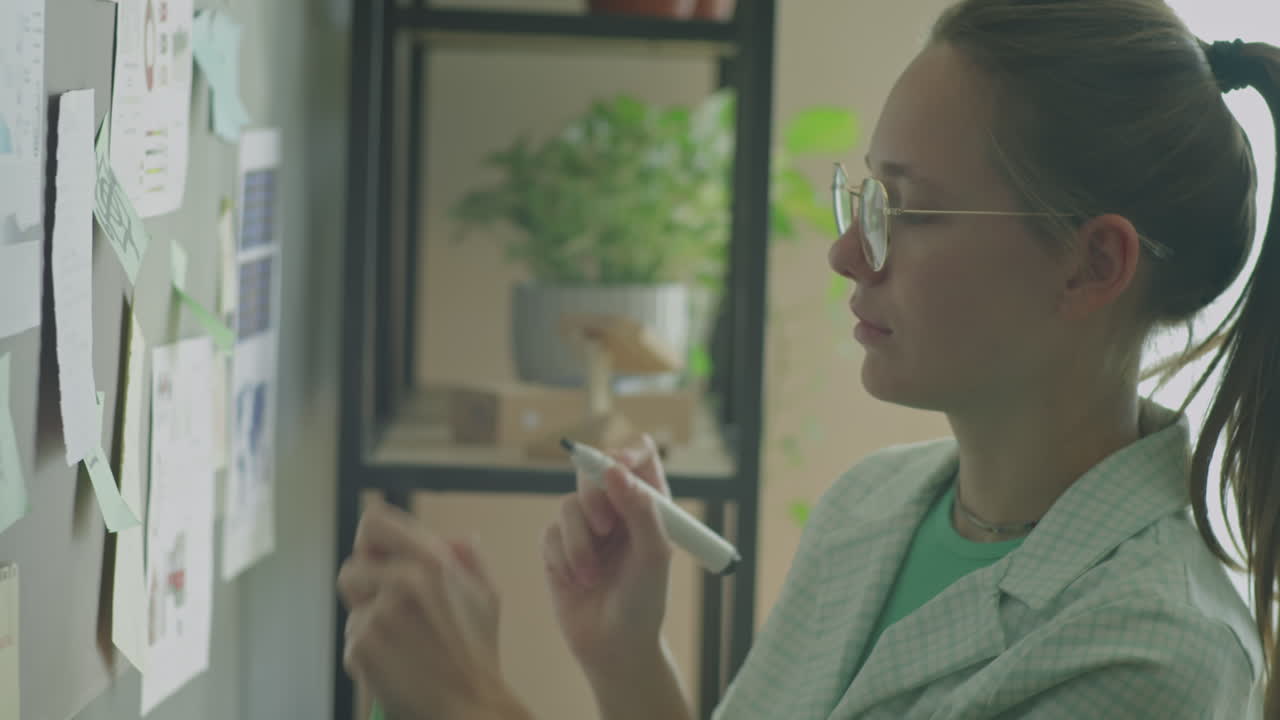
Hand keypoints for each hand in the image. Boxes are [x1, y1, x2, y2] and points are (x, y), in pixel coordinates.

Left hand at [338, 497, 523, 719]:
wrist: (470, 707)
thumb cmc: (479, 655)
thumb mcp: (487, 596)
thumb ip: (469, 558)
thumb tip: (453, 538)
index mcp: (432, 560)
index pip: (372, 524)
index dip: (373, 544)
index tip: (381, 561)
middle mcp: (402, 581)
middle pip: (352, 568)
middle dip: (367, 590)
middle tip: (393, 612)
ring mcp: (379, 614)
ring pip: (354, 609)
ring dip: (369, 623)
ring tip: (402, 644)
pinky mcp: (363, 646)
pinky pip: (352, 640)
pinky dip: (368, 654)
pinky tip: (396, 666)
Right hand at [541, 434, 673, 679]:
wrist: (613, 646)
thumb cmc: (643, 601)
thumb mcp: (653, 555)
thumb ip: (640, 509)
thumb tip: (616, 469)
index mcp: (648, 504)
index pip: (639, 457)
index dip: (626, 453)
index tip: (616, 467)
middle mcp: (616, 509)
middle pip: (595, 470)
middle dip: (595, 497)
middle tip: (604, 528)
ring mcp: (585, 526)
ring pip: (568, 504)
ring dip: (579, 543)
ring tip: (592, 575)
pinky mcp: (558, 546)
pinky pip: (549, 532)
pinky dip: (563, 558)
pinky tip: (577, 581)